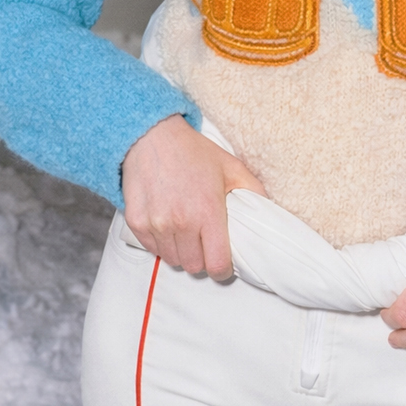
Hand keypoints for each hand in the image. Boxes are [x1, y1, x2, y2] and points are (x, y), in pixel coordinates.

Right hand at [121, 114, 265, 279]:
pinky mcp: (137, 223)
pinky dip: (162, 243)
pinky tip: (168, 224)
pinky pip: (152, 249)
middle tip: (204, 242)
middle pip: (194, 267)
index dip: (223, 269)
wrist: (152, 136)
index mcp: (208, 211)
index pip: (217, 264)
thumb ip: (253, 190)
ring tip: (186, 230)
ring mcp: (157, 224)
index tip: (223, 263)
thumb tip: (268, 211)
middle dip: (202, 259)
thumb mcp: (231, 166)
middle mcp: (181, 222)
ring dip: (181, 252)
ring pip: (172, 260)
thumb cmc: (193, 152)